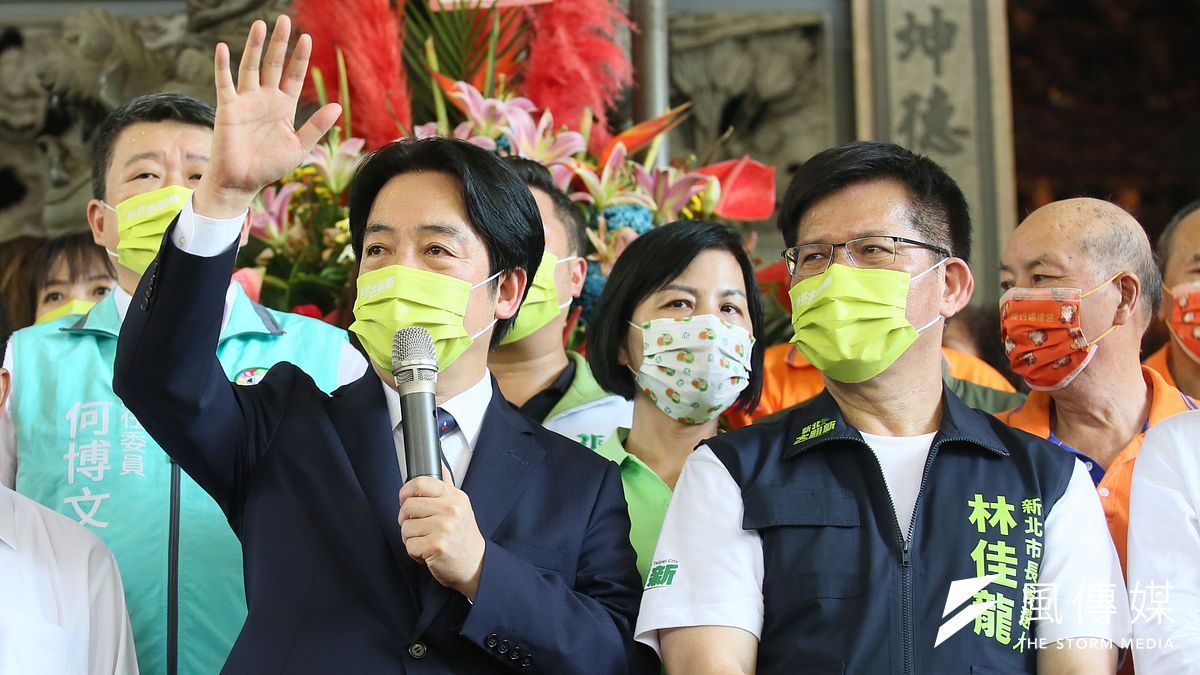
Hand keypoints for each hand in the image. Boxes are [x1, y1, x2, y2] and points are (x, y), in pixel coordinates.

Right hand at [194, 15, 341, 218]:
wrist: (243, 182)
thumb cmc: (270, 166)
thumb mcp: (299, 146)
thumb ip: (316, 126)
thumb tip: (336, 106)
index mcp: (284, 107)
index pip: (293, 75)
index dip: (299, 57)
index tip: (307, 38)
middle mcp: (265, 99)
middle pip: (273, 64)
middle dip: (279, 43)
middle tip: (284, 20)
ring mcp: (246, 101)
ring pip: (251, 67)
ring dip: (254, 47)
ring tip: (260, 25)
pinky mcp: (228, 108)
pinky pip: (224, 82)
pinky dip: (222, 66)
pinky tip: (223, 47)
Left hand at [398, 474, 485, 599]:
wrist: (475, 565)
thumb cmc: (463, 536)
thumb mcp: (460, 505)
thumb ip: (446, 484)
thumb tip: (438, 462)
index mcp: (455, 497)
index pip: (419, 483)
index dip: (406, 493)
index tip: (406, 501)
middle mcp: (451, 510)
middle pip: (407, 506)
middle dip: (407, 520)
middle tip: (421, 528)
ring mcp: (445, 528)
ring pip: (405, 528)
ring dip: (411, 539)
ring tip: (427, 541)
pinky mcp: (437, 546)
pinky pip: (409, 545)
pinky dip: (415, 553)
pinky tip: (428, 552)